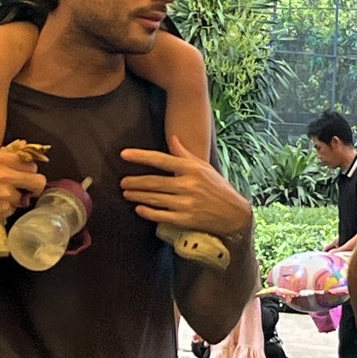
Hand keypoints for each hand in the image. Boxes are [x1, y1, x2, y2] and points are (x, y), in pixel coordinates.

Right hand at [0, 147, 47, 244]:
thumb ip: (5, 155)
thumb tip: (26, 144)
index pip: (31, 163)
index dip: (29, 170)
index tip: (26, 174)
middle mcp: (4, 174)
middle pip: (38, 180)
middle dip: (34, 186)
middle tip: (27, 189)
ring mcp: (5, 193)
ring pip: (25, 196)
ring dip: (17, 198)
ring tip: (0, 197)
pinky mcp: (3, 209)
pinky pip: (14, 209)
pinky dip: (7, 209)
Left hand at [119, 134, 253, 238]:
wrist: (234, 213)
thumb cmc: (217, 187)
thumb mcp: (203, 167)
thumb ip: (184, 154)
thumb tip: (172, 138)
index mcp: (192, 169)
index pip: (161, 160)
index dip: (141, 157)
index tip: (124, 154)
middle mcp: (188, 185)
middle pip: (154, 182)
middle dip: (135, 181)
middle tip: (122, 181)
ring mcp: (186, 203)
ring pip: (155, 198)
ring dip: (137, 196)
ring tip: (126, 193)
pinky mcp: (185, 220)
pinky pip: (161, 215)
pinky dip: (148, 212)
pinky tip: (139, 208)